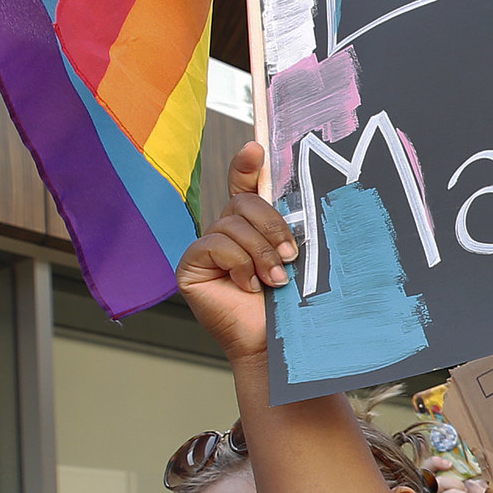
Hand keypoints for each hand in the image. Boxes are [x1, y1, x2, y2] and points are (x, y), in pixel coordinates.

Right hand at [176, 141, 295, 364]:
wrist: (276, 344)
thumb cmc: (292, 305)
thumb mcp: (297, 258)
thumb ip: (291, 227)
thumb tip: (302, 195)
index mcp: (253, 227)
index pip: (245, 186)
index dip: (246, 165)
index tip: (256, 148)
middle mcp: (227, 232)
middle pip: (243, 202)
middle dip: (272, 226)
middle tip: (291, 257)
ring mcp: (206, 248)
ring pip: (232, 223)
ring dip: (261, 252)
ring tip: (275, 280)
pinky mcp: (190, 265)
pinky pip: (215, 243)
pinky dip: (238, 264)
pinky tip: (247, 287)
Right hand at [422, 456, 492, 492]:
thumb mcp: (481, 487)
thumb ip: (472, 478)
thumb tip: (463, 476)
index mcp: (452, 481)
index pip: (436, 467)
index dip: (436, 460)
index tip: (447, 461)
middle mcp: (442, 488)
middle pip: (428, 471)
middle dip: (435, 463)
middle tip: (447, 465)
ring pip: (439, 481)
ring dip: (456, 485)